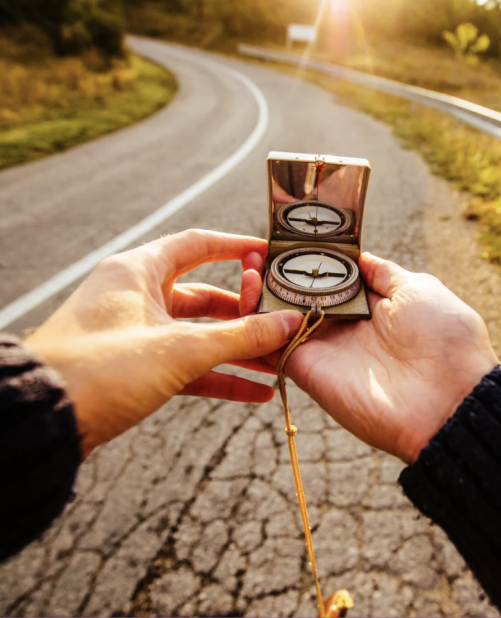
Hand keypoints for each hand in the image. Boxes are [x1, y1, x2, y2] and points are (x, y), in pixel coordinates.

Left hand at [26, 230, 303, 456]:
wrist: (45, 421)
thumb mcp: (180, 349)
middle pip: (205, 296)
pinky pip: (188, 366)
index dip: (237, 247)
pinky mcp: (136, 367)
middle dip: (246, 314)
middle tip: (282, 322)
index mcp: (139, 271)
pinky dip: (220, 376)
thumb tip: (289, 323)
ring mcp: (136, 333)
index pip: (197, 245)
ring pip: (199, 335)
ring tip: (278, 363)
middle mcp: (137, 296)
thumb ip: (241, 336)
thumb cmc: (103, 369)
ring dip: (238, 350)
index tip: (271, 254)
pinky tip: (256, 393)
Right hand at [242, 253, 498, 462]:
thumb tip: (357, 255)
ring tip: (248, 262)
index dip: (309, 258)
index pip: (330, 278)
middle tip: (257, 248)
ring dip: (259, 290)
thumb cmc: (446, 339)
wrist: (451, 400)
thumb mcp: (418, 290)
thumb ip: (382, 273)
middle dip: (277, 271)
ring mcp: (325, 348)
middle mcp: (345, 326)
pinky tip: (248, 288)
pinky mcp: (308, 369)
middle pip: (299, 296)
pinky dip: (255, 319)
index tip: (287, 236)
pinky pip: (272, 344)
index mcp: (372, 305)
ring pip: (279, 318)